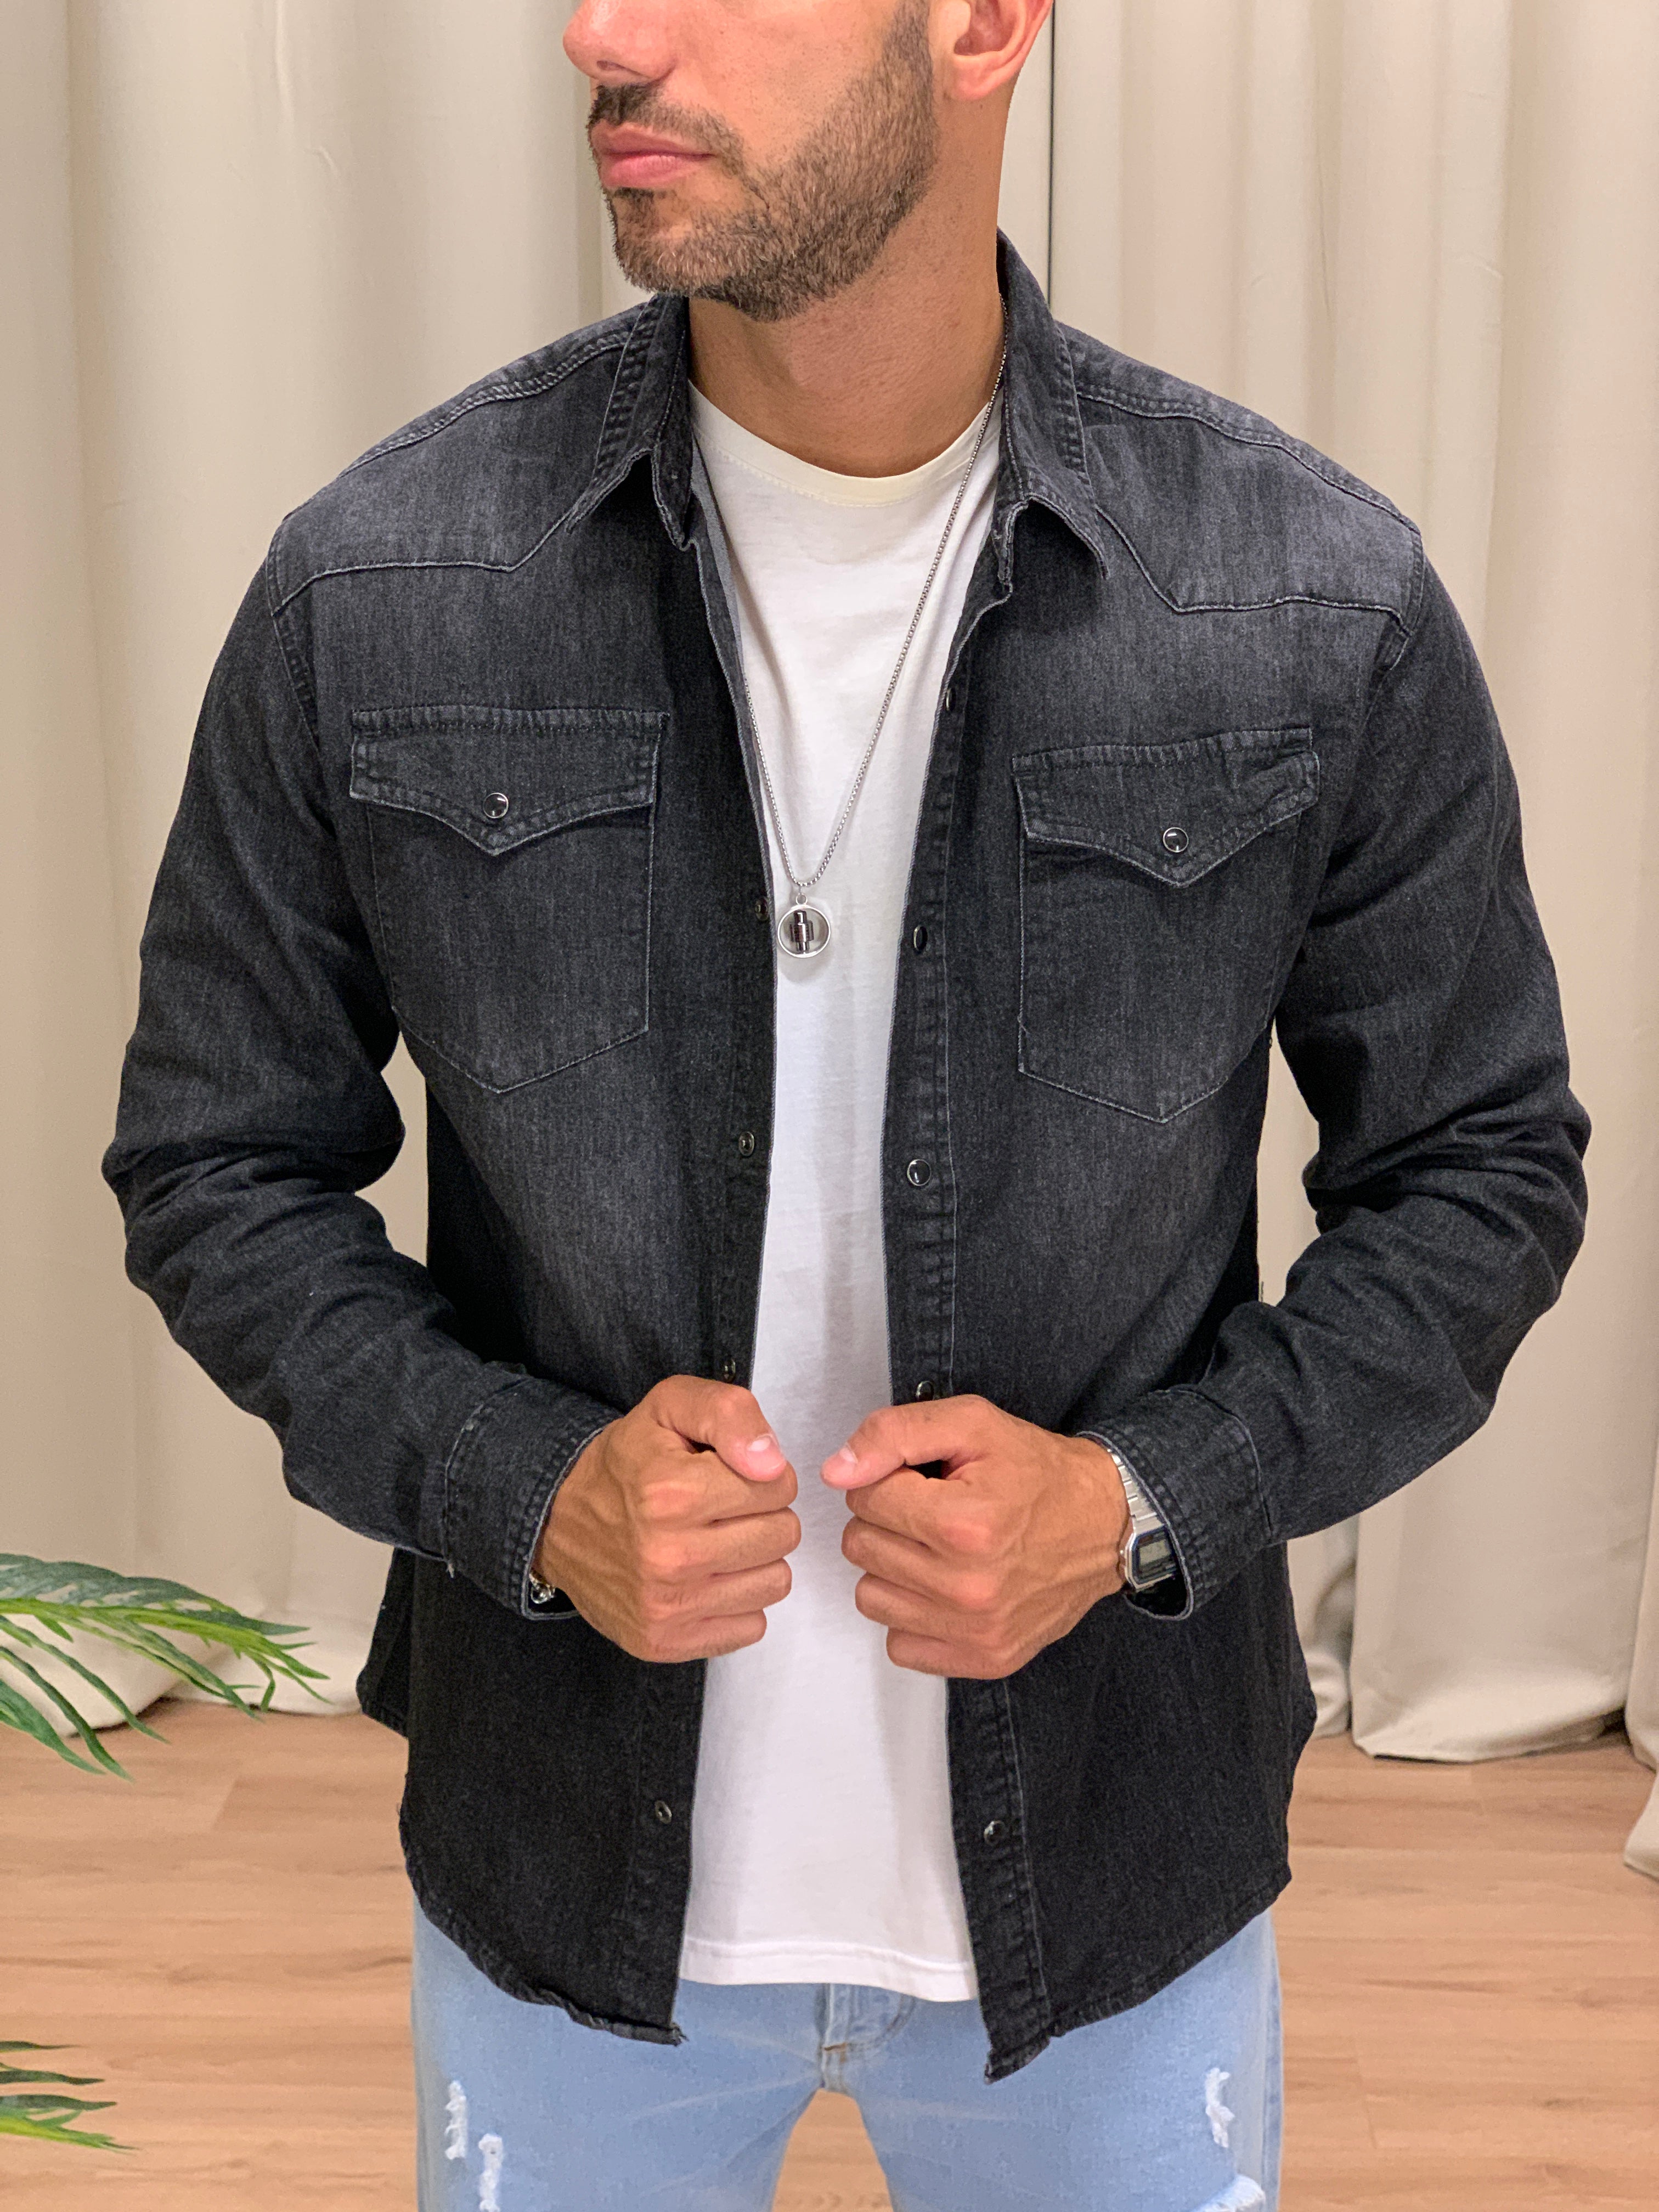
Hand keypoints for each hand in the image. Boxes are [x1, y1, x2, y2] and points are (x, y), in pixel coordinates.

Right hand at [537, 1377, 800, 1663]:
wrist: (557, 1522)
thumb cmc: (623, 1464)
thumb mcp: (670, 1406)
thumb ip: (729, 1414)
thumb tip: (772, 1464)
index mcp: (671, 1492)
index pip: (780, 1486)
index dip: (762, 1474)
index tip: (728, 1475)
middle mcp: (668, 1556)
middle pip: (783, 1535)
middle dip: (762, 1514)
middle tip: (722, 1509)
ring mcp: (665, 1607)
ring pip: (775, 1582)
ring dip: (754, 1560)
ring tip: (716, 1542)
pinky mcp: (665, 1641)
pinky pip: (751, 1626)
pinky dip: (736, 1602)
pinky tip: (706, 1579)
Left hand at [821, 1395, 1128, 1678]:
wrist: (1105, 1524)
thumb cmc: (1037, 1472)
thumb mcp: (972, 1424)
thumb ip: (895, 1434)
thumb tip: (836, 1472)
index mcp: (964, 1524)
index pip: (864, 1497)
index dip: (887, 1478)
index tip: (922, 1479)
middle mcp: (968, 1587)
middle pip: (861, 1547)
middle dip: (887, 1519)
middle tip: (931, 1511)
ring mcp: (977, 1631)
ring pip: (871, 1596)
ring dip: (893, 1567)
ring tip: (936, 1548)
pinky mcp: (985, 1659)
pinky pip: (900, 1645)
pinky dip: (913, 1615)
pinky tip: (943, 1587)